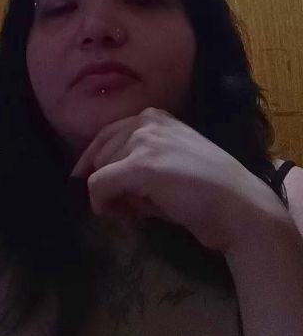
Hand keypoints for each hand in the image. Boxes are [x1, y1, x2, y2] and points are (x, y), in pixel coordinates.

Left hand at [72, 108, 281, 253]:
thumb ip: (138, 162)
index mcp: (154, 116)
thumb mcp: (170, 163)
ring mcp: (142, 141)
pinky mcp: (139, 166)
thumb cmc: (210, 191)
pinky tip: (125, 219)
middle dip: (105, 183)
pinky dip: (102, 205)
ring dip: (109, 196)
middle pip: (99, 154)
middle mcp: (146, 121)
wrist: (240, 207)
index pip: (106, 135)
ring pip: (97, 170)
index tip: (96, 188)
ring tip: (135, 214)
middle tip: (126, 210)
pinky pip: (99, 186)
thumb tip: (105, 183)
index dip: (94, 163)